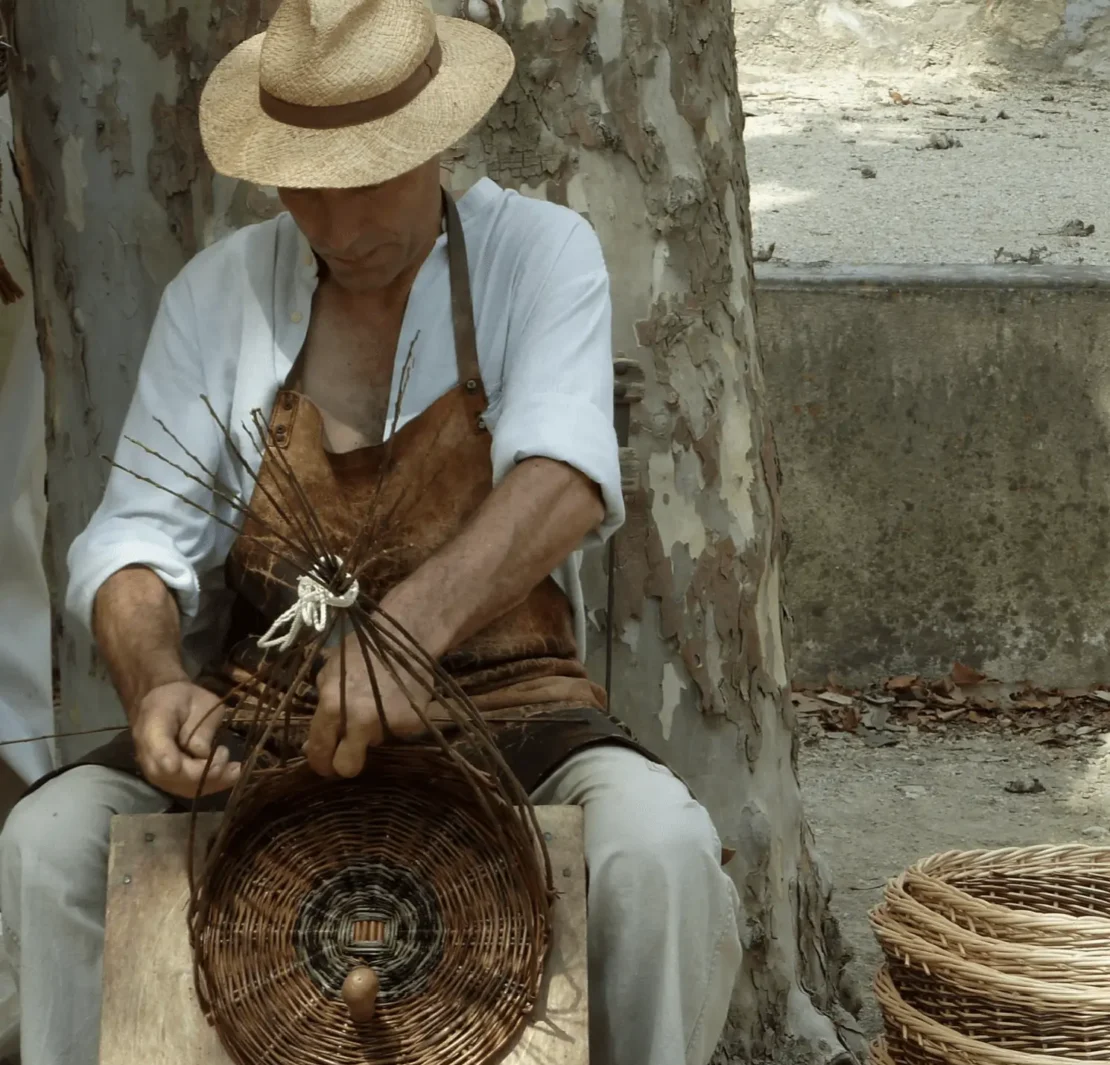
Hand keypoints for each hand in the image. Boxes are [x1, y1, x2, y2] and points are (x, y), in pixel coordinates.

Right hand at [132, 680, 240, 798]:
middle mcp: (148, 754)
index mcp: (153, 725)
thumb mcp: (199, 700)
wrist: (162, 705)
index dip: (168, 758)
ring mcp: (156, 771)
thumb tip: (203, 752)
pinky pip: (188, 790)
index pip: (157, 748)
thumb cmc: (183, 699)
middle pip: (173, 775)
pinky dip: (212, 785)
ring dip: (212, 782)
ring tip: (235, 768)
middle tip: (225, 754)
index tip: (183, 763)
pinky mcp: (168, 781)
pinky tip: (230, 775)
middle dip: (204, 772)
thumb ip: (201, 725)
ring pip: (182, 787)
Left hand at [307, 635, 431, 777]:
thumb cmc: (362, 649)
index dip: (320, 763)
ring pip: (375, 745)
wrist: (407, 635)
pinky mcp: (412, 724)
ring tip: (379, 704)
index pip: (319, 750)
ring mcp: (388, 724)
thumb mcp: (330, 671)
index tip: (324, 765)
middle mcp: (359, 720)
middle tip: (349, 753)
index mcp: (332, 706)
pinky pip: (397, 733)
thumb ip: (321, 708)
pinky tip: (396, 701)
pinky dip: (395, 722)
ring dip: (373, 732)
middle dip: (345, 765)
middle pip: (347, 767)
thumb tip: (311, 745)